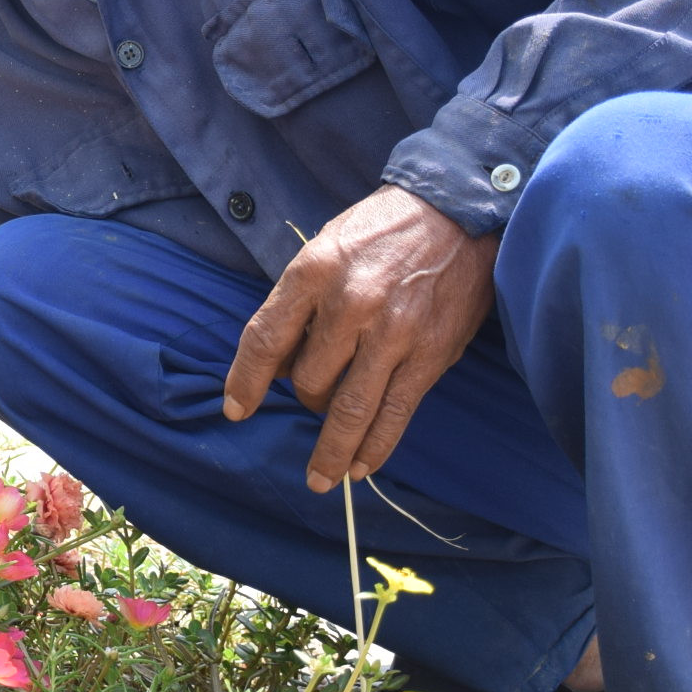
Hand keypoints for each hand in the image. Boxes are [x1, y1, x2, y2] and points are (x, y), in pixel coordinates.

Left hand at [222, 183, 498, 491]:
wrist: (456, 213)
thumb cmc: (381, 231)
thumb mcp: (325, 248)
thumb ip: (299, 304)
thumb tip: (278, 368)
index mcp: (313, 271)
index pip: (265, 339)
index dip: (246, 382)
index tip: (236, 409)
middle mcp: (350, 304)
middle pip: (307, 378)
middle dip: (303, 398)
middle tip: (311, 398)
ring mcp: (394, 333)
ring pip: (349, 409)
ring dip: (331, 451)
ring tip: (320, 478)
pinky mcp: (430, 354)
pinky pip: (395, 414)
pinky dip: (375, 447)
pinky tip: (361, 466)